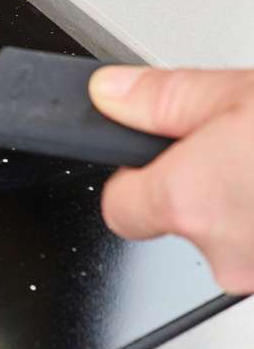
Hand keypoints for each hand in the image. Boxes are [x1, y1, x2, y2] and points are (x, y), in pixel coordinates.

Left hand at [91, 65, 253, 292]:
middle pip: (180, 223)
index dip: (135, 178)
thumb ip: (164, 96)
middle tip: (240, 153)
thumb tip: (108, 93)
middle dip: (206, 190)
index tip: (158, 158)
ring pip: (232, 240)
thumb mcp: (240, 94)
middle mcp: (224, 255)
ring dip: (246, 209)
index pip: (118, 208)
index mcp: (188, 201)